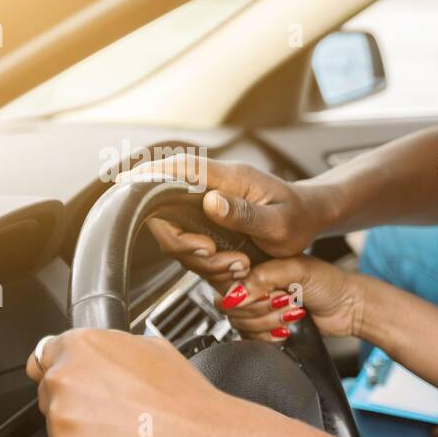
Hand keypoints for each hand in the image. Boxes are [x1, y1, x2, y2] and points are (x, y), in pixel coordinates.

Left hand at [26, 329, 237, 436]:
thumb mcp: (151, 346)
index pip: (43, 358)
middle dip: (75, 404)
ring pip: (59, 428)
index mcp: (81, 346)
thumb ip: (110, 346)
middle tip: (113, 413)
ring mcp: (63, 418)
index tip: (74, 385)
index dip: (61, 372)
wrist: (205, 436)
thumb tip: (99, 353)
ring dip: (83, 434)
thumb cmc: (185, 395)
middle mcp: (65, 378)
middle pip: (49, 395)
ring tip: (122, 433)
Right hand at [131, 155, 330, 287]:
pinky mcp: (213, 221)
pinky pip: (194, 242)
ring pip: (180, 232)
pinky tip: (234, 267)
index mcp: (230, 178)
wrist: (313, 217)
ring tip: (238, 266)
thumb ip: (245, 214)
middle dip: (182, 241)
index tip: (124, 186)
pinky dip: (208, 262)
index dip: (148, 176)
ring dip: (200, 257)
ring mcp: (213, 205)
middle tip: (211, 255)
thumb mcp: (279, 223)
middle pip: (168, 209)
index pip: (179, 169)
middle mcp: (216, 188)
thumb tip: (210, 202)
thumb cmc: (302, 217)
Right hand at [221, 255, 365, 340]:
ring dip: (270, 320)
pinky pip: (249, 338)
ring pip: (239, 323)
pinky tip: (286, 328)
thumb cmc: (328, 282)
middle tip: (287, 298)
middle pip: (228, 304)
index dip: (241, 288)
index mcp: (254, 263)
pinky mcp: (262, 327)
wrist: (347, 308)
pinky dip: (269, 335)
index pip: (222, 277)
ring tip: (293, 310)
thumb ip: (263, 277)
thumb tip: (234, 295)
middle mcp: (250, 284)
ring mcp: (255, 307)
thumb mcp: (297, 270)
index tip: (269, 289)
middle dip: (262, 306)